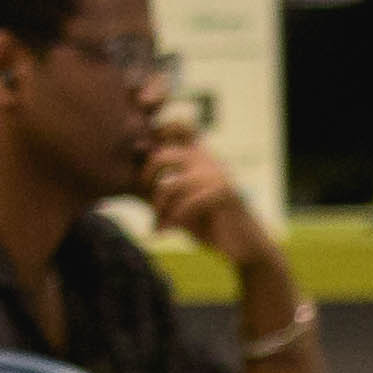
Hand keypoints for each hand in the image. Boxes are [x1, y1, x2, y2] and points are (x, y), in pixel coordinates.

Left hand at [139, 132, 278, 272]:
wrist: (245, 247)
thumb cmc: (209, 224)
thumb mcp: (180, 202)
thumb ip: (160, 186)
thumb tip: (127, 177)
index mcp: (201, 155)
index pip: (179, 125)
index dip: (158, 130)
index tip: (143, 152)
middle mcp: (210, 160)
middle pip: (162, 155)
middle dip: (146, 177)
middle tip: (144, 195)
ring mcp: (218, 175)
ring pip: (170, 185)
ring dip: (158, 209)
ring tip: (157, 223)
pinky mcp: (224, 193)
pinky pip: (185, 205)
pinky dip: (171, 222)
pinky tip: (164, 232)